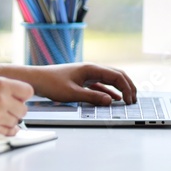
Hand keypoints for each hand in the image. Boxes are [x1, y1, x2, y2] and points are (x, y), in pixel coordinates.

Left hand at [0, 62, 136, 105]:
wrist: (36, 79)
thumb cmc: (51, 84)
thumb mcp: (72, 94)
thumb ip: (92, 98)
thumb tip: (111, 101)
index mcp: (91, 68)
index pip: (116, 76)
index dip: (127, 88)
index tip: (130, 101)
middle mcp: (91, 69)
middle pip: (116, 76)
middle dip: (128, 87)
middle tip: (134, 100)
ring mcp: (87, 74)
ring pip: (109, 80)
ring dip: (120, 89)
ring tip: (128, 101)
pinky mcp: (82, 80)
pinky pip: (100, 85)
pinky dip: (109, 92)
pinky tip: (113, 99)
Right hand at [0, 77, 33, 135]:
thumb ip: (3, 88)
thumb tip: (21, 96)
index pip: (27, 91)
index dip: (21, 95)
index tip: (15, 97)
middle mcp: (0, 99)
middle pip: (23, 109)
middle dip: (14, 110)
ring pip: (16, 122)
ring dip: (7, 121)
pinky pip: (9, 132)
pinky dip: (3, 130)